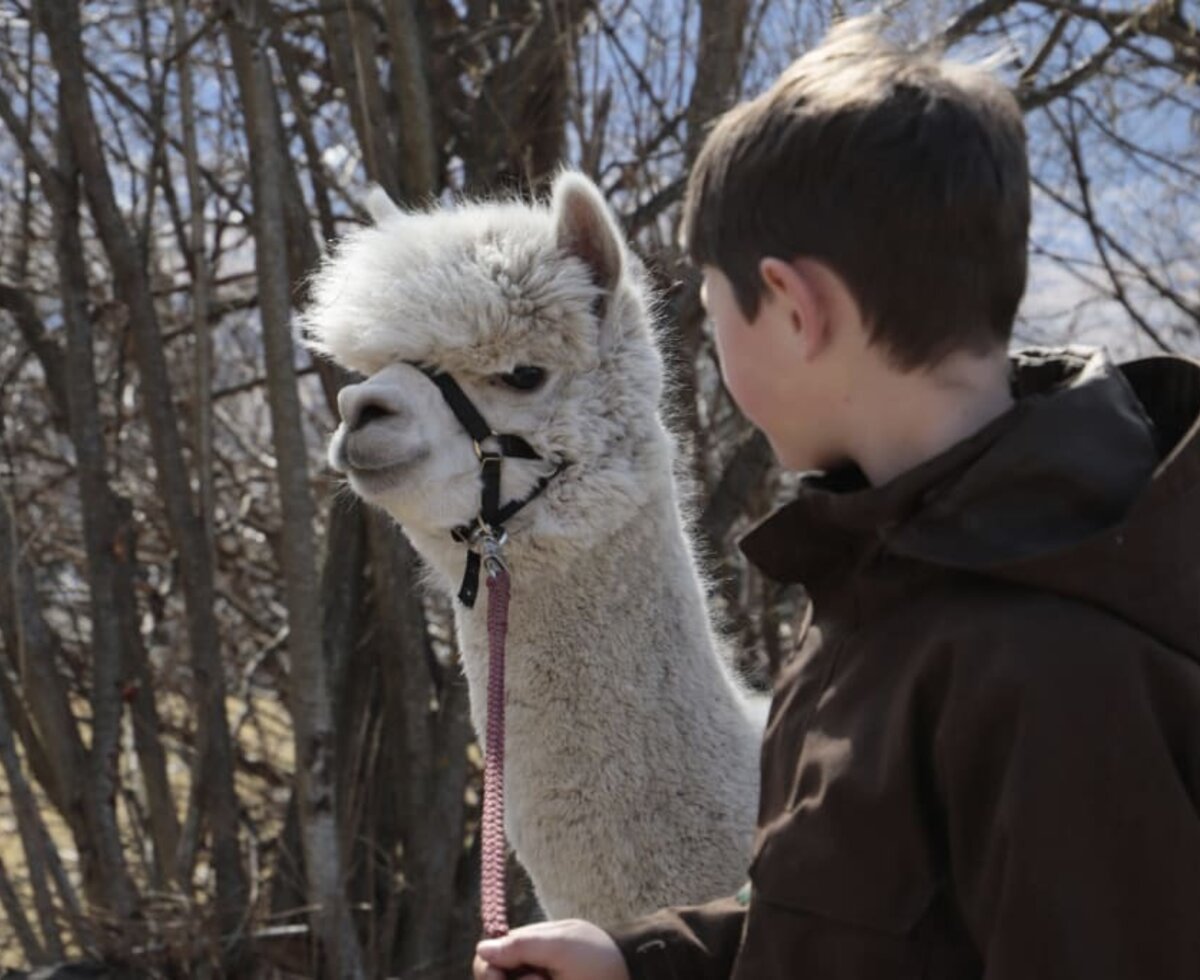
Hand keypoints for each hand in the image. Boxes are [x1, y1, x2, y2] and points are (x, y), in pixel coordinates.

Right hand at [473, 919, 629, 979]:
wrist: (633, 977)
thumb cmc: (598, 957)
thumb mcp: (560, 946)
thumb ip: (521, 945)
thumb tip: (481, 949)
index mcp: (524, 947)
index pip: (486, 960)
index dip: (487, 972)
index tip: (499, 978)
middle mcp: (525, 970)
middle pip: (494, 979)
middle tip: (541, 979)